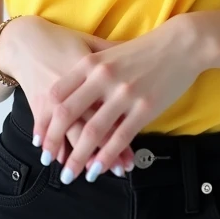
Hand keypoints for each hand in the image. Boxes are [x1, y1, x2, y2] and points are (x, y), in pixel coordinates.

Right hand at [0, 16, 134, 174]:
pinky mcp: (38, 102)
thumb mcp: (91, 43)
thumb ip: (114, 53)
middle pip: (92, 123)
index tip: (132, 155)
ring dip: (77, 154)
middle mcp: (76, 85)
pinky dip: (55, 143)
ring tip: (87, 172)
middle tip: (118, 171)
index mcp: (94, 69)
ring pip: (70, 130)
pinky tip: (60, 157)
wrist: (26, 38)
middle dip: (105, 150)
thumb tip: (139, 55)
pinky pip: (49, 128)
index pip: (111, 106)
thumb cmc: (63, 41)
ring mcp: (55, 95)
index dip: (122, 132)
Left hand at [40, 16, 200, 183]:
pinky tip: (98, 170)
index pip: (57, 95)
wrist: (181, 43)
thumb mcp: (109, 52)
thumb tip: (68, 97)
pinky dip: (106, 158)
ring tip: (69, 175)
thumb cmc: (144, 48)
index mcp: (91, 63)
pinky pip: (120, 138)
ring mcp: (124, 93)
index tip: (38, 138)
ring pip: (92, 132)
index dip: (44, 120)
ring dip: (77, 158)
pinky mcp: (145, 107)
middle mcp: (103, 78)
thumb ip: (89, 71)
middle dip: (53, 142)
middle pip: (68, 114)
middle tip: (46, 160)